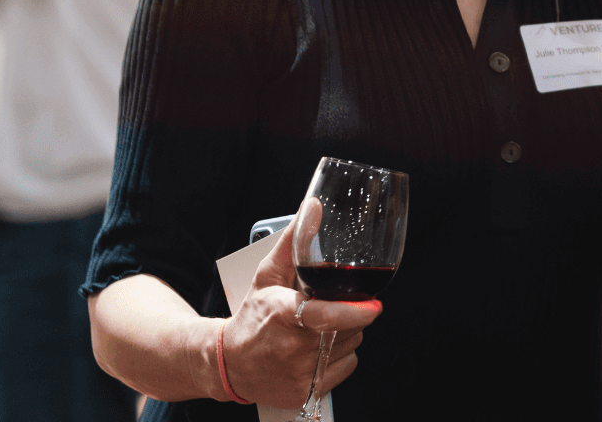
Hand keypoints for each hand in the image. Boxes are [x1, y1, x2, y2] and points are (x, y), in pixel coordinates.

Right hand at [220, 218, 381, 407]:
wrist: (228, 364)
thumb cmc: (252, 317)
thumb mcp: (267, 275)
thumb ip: (293, 241)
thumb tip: (313, 208)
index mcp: (283, 315)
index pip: (324, 317)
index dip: (353, 312)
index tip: (373, 306)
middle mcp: (292, 347)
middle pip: (347, 328)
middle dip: (349, 315)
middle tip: (329, 308)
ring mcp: (300, 373)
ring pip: (350, 347)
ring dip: (344, 335)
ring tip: (320, 329)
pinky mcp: (305, 393)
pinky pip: (345, 368)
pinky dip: (340, 358)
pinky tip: (319, 350)